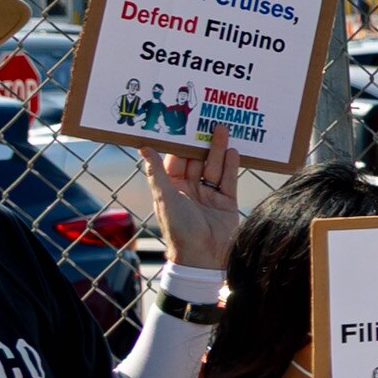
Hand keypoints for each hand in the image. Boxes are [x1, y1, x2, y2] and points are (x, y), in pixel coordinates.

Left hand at [144, 134, 239, 273]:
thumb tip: (144, 147)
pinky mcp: (227, 202)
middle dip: (202, 142)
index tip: (181, 123)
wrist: (203, 257)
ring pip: (214, 167)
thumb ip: (157, 172)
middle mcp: (190, 189)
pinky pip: (229, 180)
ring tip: (222, 129)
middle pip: (197, 160)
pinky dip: (231, 166)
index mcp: (172, 188)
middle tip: (206, 120)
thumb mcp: (164, 197)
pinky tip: (233, 151)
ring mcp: (209, 195)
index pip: (175, 160)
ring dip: (218, 149)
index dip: (178, 142)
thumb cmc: (178, 229)